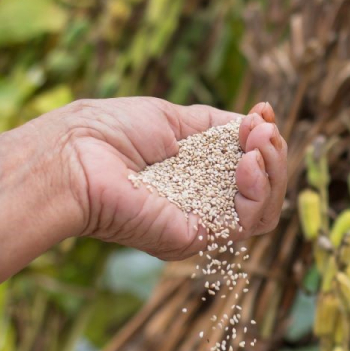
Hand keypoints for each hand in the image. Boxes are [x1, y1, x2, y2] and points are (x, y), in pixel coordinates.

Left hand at [59, 97, 287, 259]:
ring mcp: (203, 221)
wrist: (74, 157)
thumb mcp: (173, 118)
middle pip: (266, 188)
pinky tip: (247, 163)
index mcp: (198, 174)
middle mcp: (204, 201)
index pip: (251, 165)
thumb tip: (258, 122)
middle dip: (274, 154)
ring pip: (267, 209)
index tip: (263, 113)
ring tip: (257, 146)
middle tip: (263, 130)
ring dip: (274, 171)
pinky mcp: (200, 237)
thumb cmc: (109, 133)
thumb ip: (217, 125)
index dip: (264, 139)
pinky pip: (250, 221)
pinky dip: (259, 190)